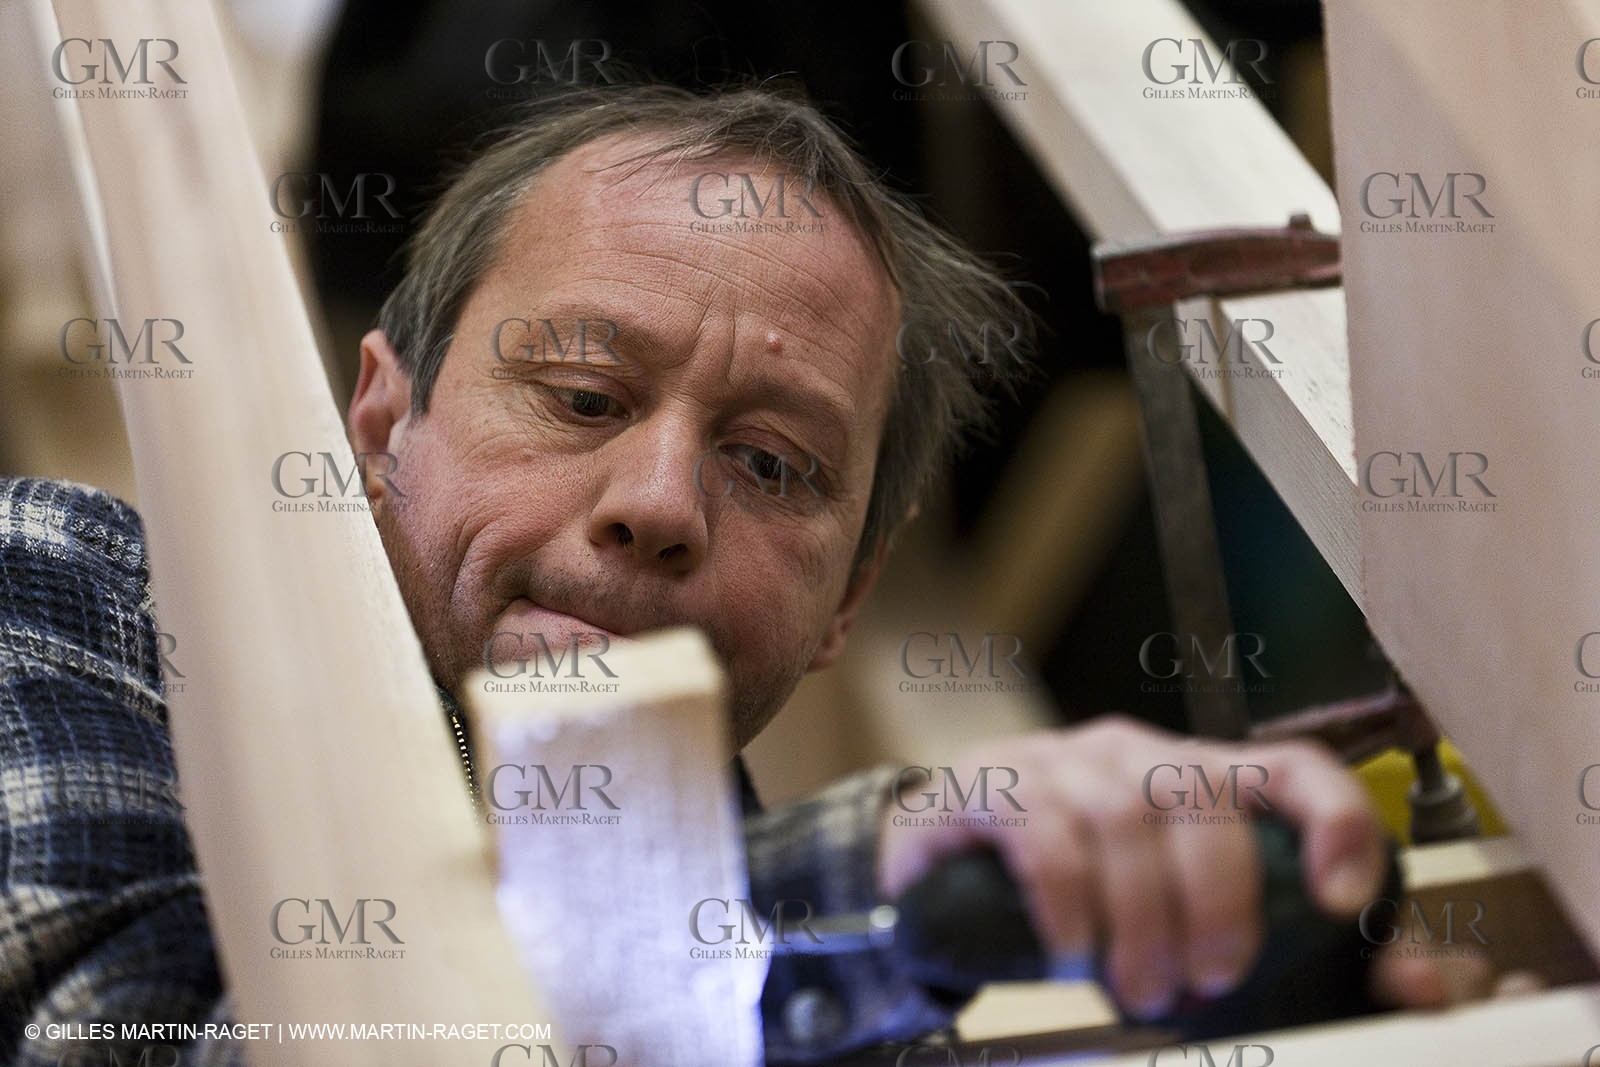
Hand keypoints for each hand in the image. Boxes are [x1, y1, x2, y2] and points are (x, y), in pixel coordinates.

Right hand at [876, 716, 1385, 1018]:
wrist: (939, 872)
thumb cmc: (1082, 898)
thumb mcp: (1182, 920)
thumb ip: (1291, 951)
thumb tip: (1419, 986)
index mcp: (1199, 779)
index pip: (1291, 768)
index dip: (1334, 820)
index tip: (1344, 899)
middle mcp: (1135, 753)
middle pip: (1202, 797)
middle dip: (1219, 904)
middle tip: (1208, 981)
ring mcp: (1060, 761)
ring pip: (1124, 817)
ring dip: (1141, 917)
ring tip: (1137, 987)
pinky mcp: (991, 786)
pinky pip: (1042, 830)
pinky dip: (1070, 900)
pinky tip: (1074, 949)